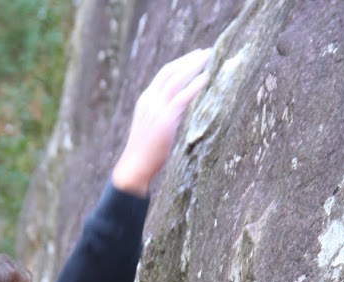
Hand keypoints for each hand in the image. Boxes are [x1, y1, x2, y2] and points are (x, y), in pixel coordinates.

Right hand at [112, 48, 211, 196]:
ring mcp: (156, 109)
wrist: (133, 168)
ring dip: (194, 66)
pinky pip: (182, 97)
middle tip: (206, 52)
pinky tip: (206, 77)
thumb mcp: (151, 128)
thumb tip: (178, 111)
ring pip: (176, 80)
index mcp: (145, 101)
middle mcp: (149, 100)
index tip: (194, 57)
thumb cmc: (144, 154)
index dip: (180, 63)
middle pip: (170, 72)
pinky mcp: (165, 120)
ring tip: (210, 58)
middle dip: (189, 60)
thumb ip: (162, 115)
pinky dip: (195, 85)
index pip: (163, 74)